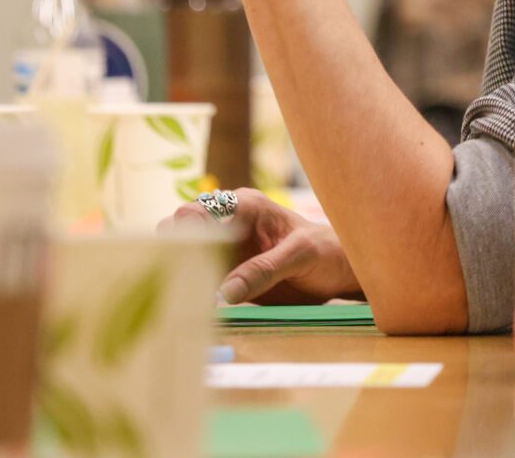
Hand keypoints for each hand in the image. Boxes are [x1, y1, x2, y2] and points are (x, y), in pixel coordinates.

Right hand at [165, 189, 362, 304]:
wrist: (338, 270)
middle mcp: (228, 224)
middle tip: (185, 281)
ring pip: (186, 258)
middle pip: (182, 233)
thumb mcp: (300, 256)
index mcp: (244, 206)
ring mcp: (225, 250)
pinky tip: (196, 308)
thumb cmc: (325, 251)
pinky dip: (194, 291)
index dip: (186, 233)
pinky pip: (200, 280)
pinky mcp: (227, 274)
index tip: (188, 259)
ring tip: (187, 298)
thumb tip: (225, 292)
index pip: (199, 211)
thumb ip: (265, 269)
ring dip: (182, 275)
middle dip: (177, 254)